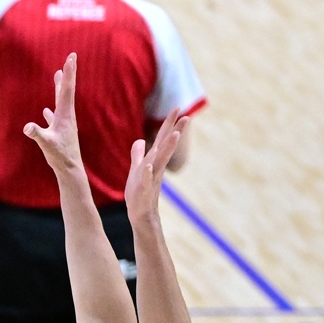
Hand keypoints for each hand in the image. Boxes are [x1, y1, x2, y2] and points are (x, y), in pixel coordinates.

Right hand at [19, 53, 85, 180]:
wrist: (69, 168)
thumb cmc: (59, 156)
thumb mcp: (46, 144)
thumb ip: (37, 134)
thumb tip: (27, 127)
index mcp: (65, 115)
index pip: (66, 89)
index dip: (69, 72)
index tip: (71, 57)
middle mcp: (67, 116)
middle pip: (66, 91)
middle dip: (67, 74)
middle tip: (70, 59)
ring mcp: (64, 123)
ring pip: (61, 101)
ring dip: (60, 88)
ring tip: (58, 76)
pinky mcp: (60, 132)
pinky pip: (55, 116)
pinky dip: (51, 110)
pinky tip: (47, 110)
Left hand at [125, 110, 188, 224]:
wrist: (140, 214)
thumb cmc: (139, 192)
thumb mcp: (136, 169)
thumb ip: (138, 154)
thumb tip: (139, 140)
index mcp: (153, 160)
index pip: (162, 139)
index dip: (169, 124)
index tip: (178, 108)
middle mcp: (155, 167)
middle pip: (165, 146)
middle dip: (174, 131)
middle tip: (187, 116)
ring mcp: (151, 178)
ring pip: (160, 161)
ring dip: (167, 148)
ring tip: (174, 135)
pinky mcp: (144, 191)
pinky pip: (146, 181)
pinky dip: (147, 174)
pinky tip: (148, 166)